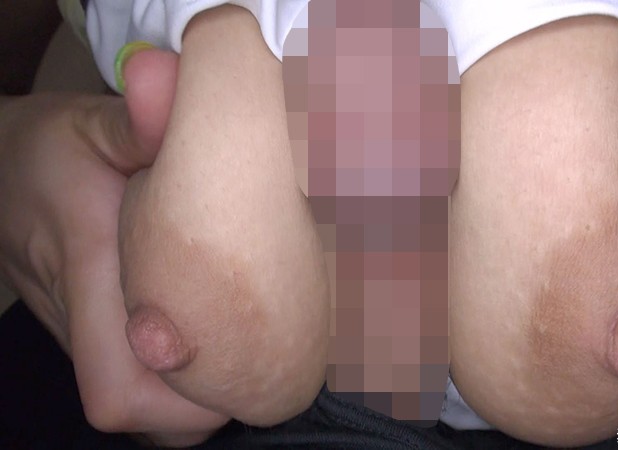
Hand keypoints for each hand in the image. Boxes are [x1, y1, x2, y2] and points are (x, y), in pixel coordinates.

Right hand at [0, 49, 228, 445]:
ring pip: (138, 411)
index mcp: (87, 272)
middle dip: (202, 406)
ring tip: (250, 360)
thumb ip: (134, 121)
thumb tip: (171, 86)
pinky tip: (219, 348)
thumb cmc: (49, 151)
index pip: (120, 382)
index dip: (181, 398)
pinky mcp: (90, 333)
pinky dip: (178, 388)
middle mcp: (83, 319)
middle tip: (266, 363)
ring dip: (193, 403)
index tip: (241, 368)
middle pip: (136, 414)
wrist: (2, 172)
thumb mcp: (89, 124)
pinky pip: (136, 387)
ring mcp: (83, 334)